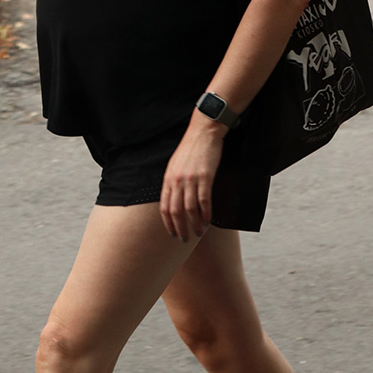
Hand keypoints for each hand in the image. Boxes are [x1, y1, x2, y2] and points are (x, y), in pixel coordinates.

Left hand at [160, 115, 226, 240]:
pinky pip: (204, 200)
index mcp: (168, 179)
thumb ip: (173, 182)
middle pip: (176, 211)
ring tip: (198, 233)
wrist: (203, 132)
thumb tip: (173, 199)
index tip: (172, 234)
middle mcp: (177, 181)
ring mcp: (190, 179)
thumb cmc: (190, 149)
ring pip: (190, 209)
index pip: (164, 207)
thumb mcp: (175, 165)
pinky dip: (206, 214)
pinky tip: (208, 221)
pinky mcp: (205, 177)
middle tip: (185, 240)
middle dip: (180, 228)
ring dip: (194, 224)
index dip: (168, 223)